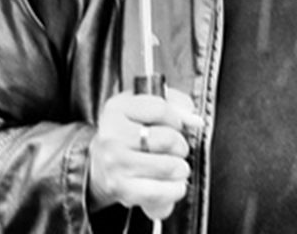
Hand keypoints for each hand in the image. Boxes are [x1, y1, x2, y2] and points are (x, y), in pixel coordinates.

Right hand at [87, 87, 204, 219]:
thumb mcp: (145, 108)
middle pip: (168, 139)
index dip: (175, 119)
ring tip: (172, 166)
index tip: (173, 125)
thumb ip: (175, 105)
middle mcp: (111, 137)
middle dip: (180, 145)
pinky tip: (171, 183)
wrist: (101, 165)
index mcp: (116, 110)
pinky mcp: (123, 190)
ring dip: (180, 168)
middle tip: (173, 149)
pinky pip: (163, 192)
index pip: (160, 109)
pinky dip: (175, 189)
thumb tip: (195, 120)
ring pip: (170, 167)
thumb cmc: (130, 134)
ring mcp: (115, 165)